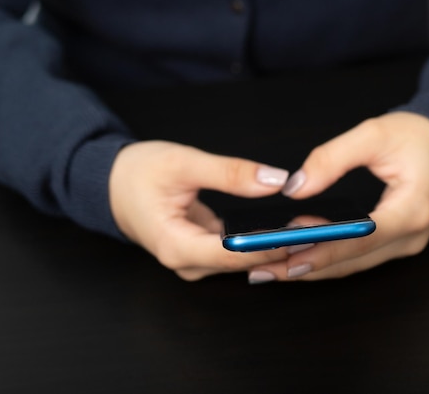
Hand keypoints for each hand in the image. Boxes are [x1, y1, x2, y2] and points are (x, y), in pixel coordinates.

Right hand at [109, 140, 290, 280]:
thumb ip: (229, 173)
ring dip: (272, 247)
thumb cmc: (137, 174)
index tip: (303, 234)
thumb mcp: (183, 164)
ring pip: (241, 261)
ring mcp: (193, 261)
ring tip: (307, 227)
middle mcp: (185, 263)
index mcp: (175, 246)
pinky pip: (235, 253)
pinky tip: (284, 228)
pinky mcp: (200, 253)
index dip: (269, 246)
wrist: (110, 184)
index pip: (232, 255)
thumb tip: (275, 180)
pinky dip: (258, 241)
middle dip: (279, 248)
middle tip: (318, 230)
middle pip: (241, 263)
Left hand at [247, 112, 428, 282]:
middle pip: (353, 260)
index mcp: (413, 209)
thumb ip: (332, 158)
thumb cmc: (422, 138)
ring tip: (269, 267)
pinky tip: (296, 255)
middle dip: (305, 266)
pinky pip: (358, 257)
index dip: (323, 249)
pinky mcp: (396, 243)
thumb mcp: (375, 134)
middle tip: (262, 268)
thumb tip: (295, 187)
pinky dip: (327, 258)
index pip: (362, 238)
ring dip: (311, 267)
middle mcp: (412, 236)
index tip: (286, 256)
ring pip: (353, 265)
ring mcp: (406, 245)